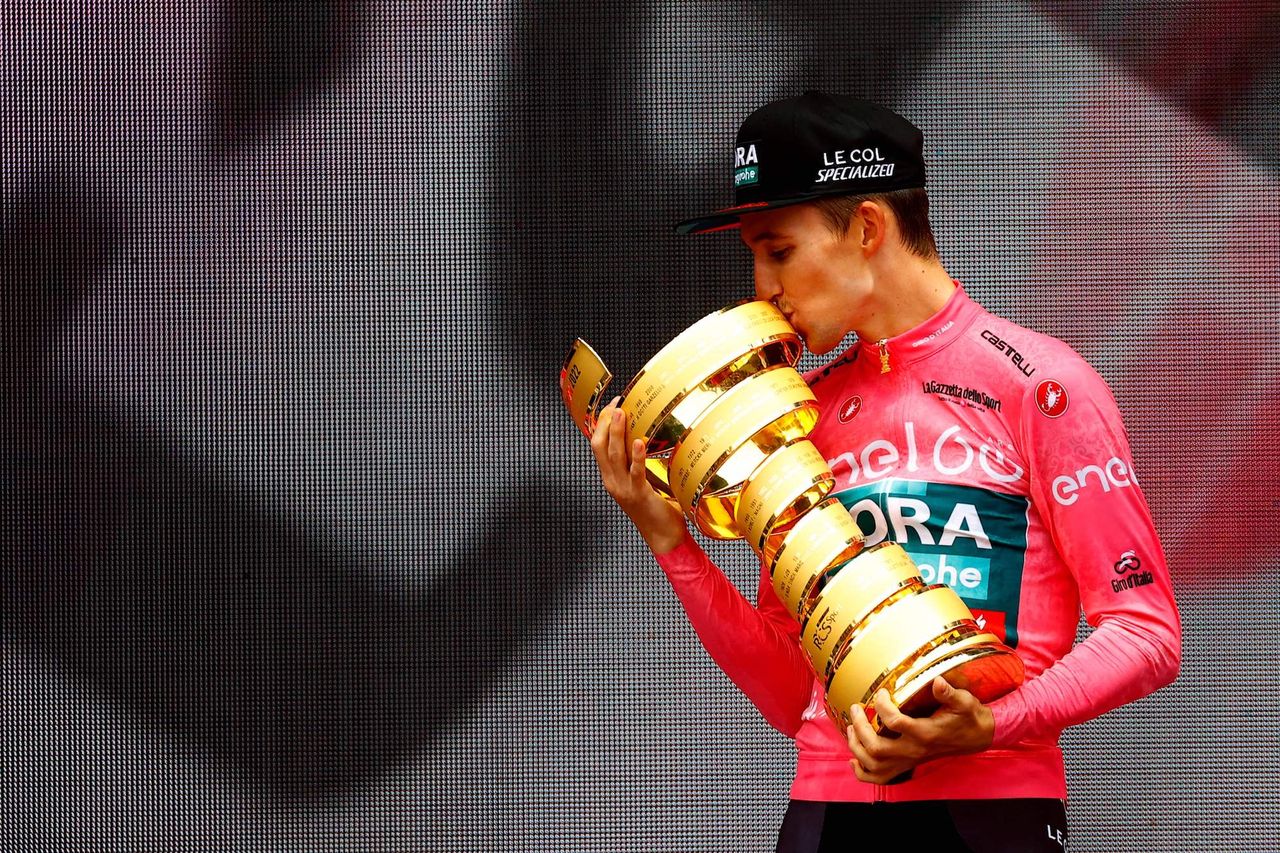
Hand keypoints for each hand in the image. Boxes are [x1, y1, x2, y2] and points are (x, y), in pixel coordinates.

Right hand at [589, 396, 687, 553]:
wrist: (663, 538)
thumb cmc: (657, 510)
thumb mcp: (642, 483)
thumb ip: (639, 464)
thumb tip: (646, 439)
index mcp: (610, 477)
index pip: (598, 445)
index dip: (602, 423)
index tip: (613, 404)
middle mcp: (612, 481)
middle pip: (599, 446)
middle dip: (605, 422)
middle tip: (616, 403)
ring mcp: (623, 489)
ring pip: (614, 455)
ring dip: (617, 432)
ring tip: (622, 413)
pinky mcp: (639, 494)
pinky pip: (635, 472)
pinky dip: (636, 456)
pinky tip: (638, 441)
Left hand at [845, 677, 994, 783]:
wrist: (977, 737)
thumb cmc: (968, 717)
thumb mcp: (964, 701)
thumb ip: (949, 693)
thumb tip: (937, 681)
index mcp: (926, 733)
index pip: (895, 722)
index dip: (882, 706)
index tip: (880, 692)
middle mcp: (915, 750)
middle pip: (877, 748)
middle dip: (860, 727)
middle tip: (856, 709)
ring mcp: (909, 761)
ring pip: (874, 765)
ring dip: (856, 747)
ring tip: (851, 727)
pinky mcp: (907, 765)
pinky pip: (880, 778)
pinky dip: (863, 772)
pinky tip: (854, 759)